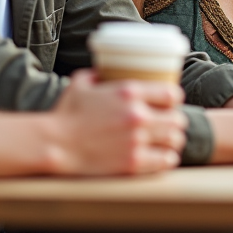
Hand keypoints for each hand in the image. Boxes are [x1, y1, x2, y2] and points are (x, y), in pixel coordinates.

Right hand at [48, 69, 186, 175]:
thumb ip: (98, 73)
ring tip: (167, 142)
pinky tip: (162, 157)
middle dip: (175, 121)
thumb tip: (105, 69)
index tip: (170, 103)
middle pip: (177, 118)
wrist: (54, 144)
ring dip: (173, 140)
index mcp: (129, 91)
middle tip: (169, 124)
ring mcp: (136, 140)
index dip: (174, 98)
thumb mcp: (80, 82)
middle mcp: (137, 115)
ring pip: (175, 140)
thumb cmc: (65, 113)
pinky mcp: (133, 163)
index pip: (171, 93)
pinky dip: (166, 159)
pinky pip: (165, 161)